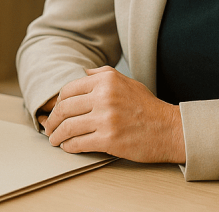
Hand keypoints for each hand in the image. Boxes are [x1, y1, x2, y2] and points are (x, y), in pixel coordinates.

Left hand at [41, 66, 184, 162]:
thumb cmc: (147, 107)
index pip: (69, 90)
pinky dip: (69, 146)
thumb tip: (82, 72)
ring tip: (54, 139)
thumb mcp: (126, 81)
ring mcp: (106, 119)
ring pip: (68, 127)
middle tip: (48, 127)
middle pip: (64, 108)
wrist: (169, 130)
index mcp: (106, 80)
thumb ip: (103, 74)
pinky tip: (67, 147)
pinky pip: (79, 143)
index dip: (58, 102)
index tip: (55, 110)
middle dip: (52, 120)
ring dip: (56, 135)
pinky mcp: (109, 140)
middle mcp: (104, 97)